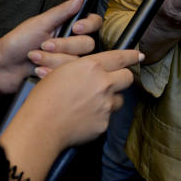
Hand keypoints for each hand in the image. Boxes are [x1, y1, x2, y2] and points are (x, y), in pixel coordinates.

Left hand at [0, 0, 103, 92]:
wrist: (1, 67)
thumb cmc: (16, 42)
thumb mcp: (41, 23)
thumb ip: (64, 10)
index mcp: (66, 26)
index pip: (93, 23)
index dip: (88, 26)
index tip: (75, 28)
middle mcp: (70, 42)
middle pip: (87, 44)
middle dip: (63, 46)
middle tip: (44, 44)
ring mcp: (66, 60)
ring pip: (76, 62)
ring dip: (52, 60)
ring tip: (35, 57)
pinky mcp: (61, 75)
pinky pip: (67, 76)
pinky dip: (49, 72)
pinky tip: (37, 70)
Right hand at [17, 49, 140, 148]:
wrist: (41, 125)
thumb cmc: (44, 97)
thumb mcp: (61, 71)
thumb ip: (83, 68)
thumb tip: (95, 69)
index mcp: (91, 66)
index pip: (120, 57)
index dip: (131, 56)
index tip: (138, 56)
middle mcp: (103, 84)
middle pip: (127, 78)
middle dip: (123, 78)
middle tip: (115, 81)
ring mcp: (106, 105)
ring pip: (120, 99)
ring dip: (111, 99)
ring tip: (93, 103)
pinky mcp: (104, 123)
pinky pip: (108, 117)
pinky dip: (100, 116)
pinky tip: (85, 117)